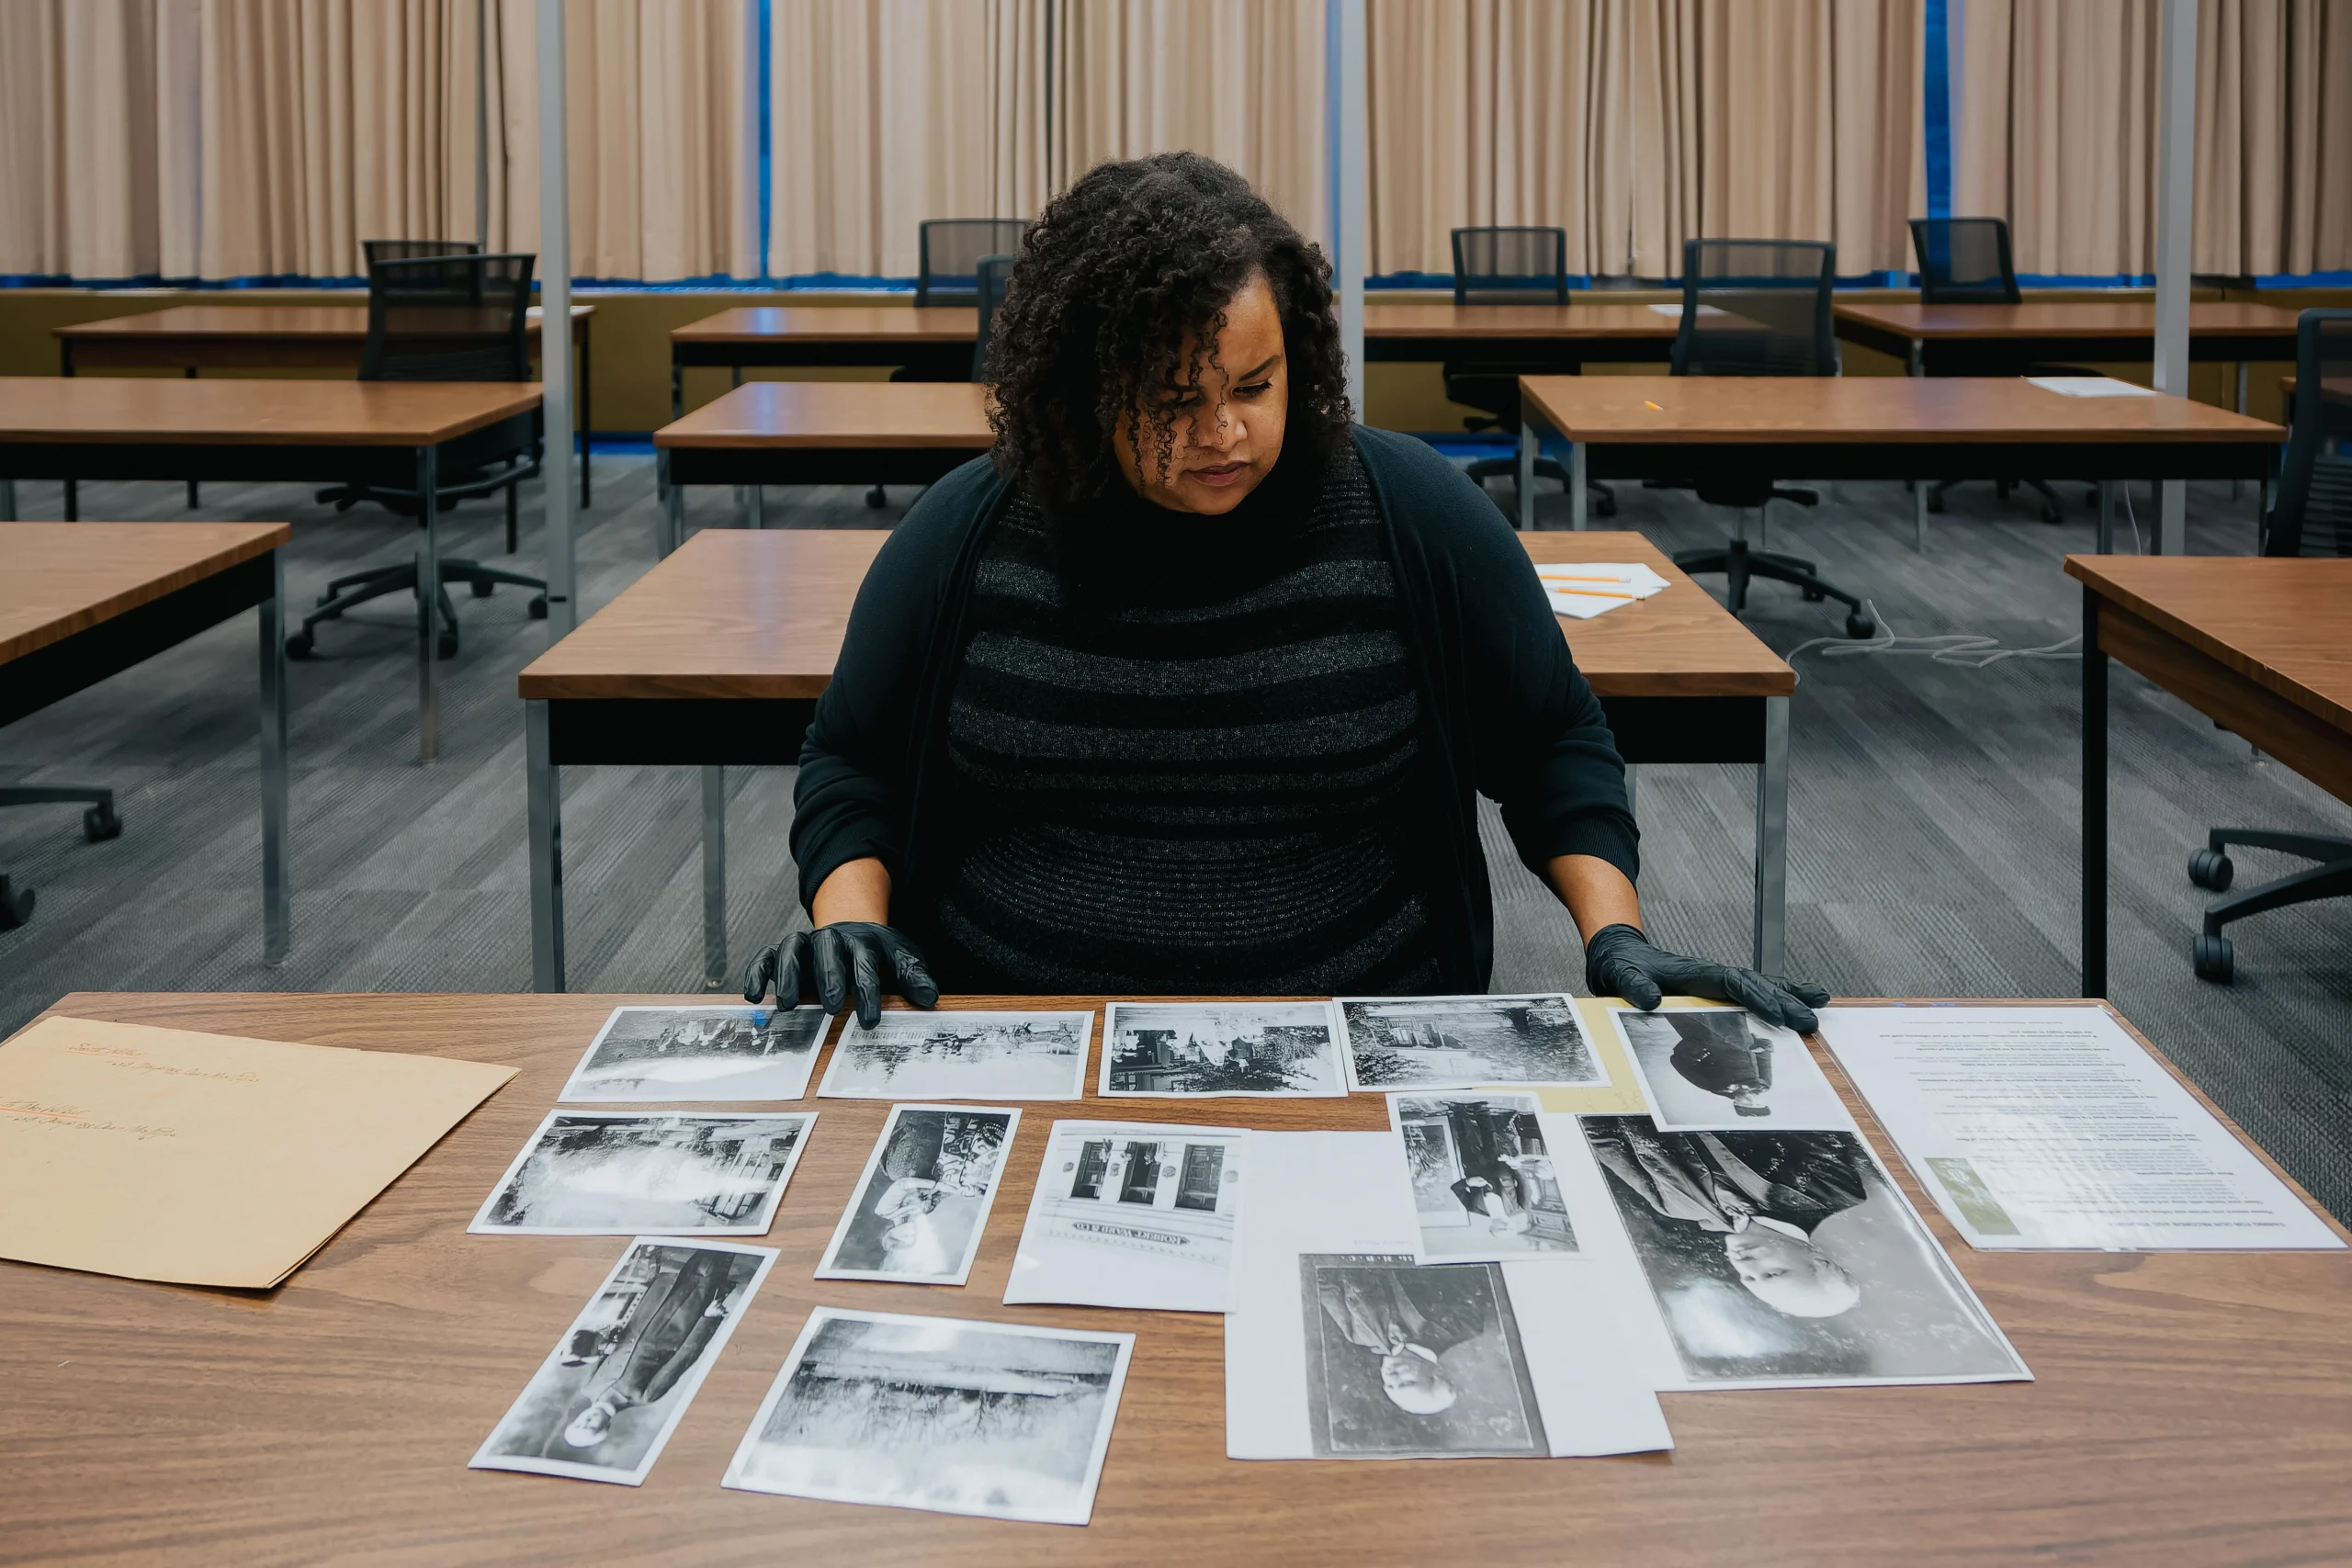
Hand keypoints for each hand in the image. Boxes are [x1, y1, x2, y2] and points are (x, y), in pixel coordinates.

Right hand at [741, 921, 938, 1027]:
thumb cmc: (878, 955)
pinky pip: (766, 956)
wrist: (853, 931)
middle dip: (829, 978)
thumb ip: (913, 977)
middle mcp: (833, 940)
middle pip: (828, 952)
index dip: (868, 990)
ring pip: (792, 949)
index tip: (870, 1019)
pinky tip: (754, 995)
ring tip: (786, 1005)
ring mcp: (807, 944)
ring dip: (788, 975)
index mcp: (864, 942)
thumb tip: (929, 996)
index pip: (866, 963)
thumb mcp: (901, 960)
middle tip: (833, 1007)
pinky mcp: (784, 952)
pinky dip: (757, 972)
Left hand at [1582, 923, 1827, 1032]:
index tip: (1779, 1015)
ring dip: (1789, 996)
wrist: (1619, 956)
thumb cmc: (1622, 967)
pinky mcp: (1716, 990)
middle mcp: (1712, 974)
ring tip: (1819, 1004)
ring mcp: (1717, 981)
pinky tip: (1797, 1002)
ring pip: (1760, 985)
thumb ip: (1634, 987)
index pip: (1733, 983)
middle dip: (1785, 1002)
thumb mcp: (1621, 977)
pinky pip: (1752, 992)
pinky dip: (1776, 996)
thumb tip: (1651, 1000)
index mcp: (1695, 972)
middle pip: (1756, 984)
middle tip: (1811, 1022)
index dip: (1757, 998)